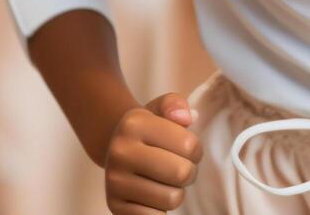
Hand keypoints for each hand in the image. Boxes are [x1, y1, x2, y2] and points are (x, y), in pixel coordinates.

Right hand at [105, 92, 201, 213]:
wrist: (115, 149)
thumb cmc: (149, 130)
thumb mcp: (161, 109)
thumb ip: (176, 104)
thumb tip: (187, 117)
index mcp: (134, 124)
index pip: (189, 145)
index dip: (195, 149)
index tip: (185, 148)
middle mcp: (120, 152)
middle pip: (181, 173)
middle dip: (189, 172)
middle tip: (179, 166)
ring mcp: (114, 181)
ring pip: (172, 199)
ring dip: (176, 192)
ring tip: (165, 180)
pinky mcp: (114, 206)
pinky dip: (161, 209)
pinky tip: (152, 194)